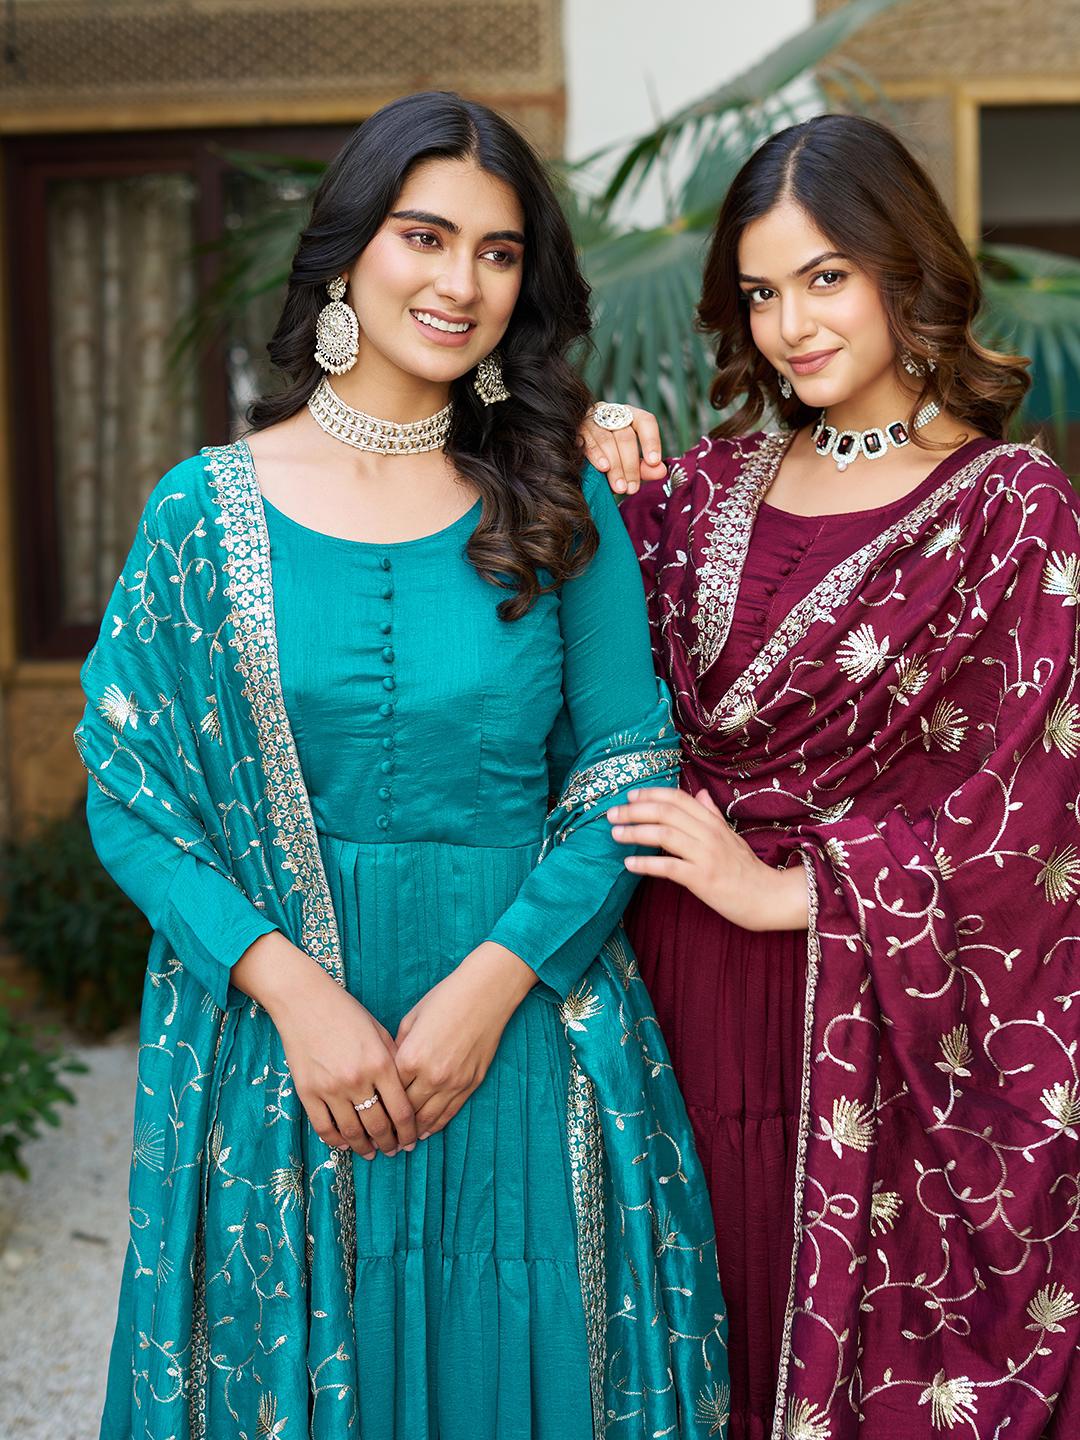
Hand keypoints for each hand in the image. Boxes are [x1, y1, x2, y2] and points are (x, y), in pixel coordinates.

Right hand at [231, 931, 416, 1158]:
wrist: (305, 1001)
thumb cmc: (346, 1013)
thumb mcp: (379, 1032)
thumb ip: (394, 1061)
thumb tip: (407, 1091)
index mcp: (380, 1063)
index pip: (402, 1110)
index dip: (410, 1131)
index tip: (412, 1140)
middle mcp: (358, 1079)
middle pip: (379, 1126)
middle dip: (390, 1143)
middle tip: (395, 1150)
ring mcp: (331, 1088)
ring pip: (353, 1132)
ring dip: (365, 1147)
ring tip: (372, 1152)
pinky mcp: (308, 1092)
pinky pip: (324, 1127)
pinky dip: (336, 1140)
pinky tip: (345, 1143)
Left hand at [394, 941, 536, 1139]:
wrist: (485, 993)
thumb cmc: (445, 999)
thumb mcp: (411, 1020)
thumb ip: (398, 1049)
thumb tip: (389, 1071)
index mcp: (410, 1057)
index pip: (388, 1093)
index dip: (377, 1107)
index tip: (367, 1118)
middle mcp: (431, 1075)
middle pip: (406, 1112)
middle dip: (392, 1128)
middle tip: (380, 1139)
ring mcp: (453, 1082)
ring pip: (428, 1119)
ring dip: (413, 1133)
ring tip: (401, 1143)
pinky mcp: (471, 1084)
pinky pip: (449, 1113)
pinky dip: (435, 1125)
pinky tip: (425, 1131)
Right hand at [578, 404, 667, 494]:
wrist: (573, 462)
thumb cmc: (605, 461)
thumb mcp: (627, 465)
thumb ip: (644, 468)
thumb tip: (661, 471)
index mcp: (627, 416)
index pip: (645, 421)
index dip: (651, 440)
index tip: (654, 462)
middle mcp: (610, 414)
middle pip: (625, 435)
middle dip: (630, 465)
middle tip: (632, 488)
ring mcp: (591, 420)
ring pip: (607, 439)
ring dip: (616, 465)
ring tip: (620, 487)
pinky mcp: (574, 429)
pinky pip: (588, 441)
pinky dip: (596, 455)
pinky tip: (603, 468)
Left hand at [608, 787, 808, 931]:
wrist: (768, 897)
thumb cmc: (746, 868)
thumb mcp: (731, 836)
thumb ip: (712, 814)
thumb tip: (700, 793)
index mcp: (713, 822)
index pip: (678, 798)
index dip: (651, 794)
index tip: (630, 796)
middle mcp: (708, 833)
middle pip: (666, 812)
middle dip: (635, 811)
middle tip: (612, 814)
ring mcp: (706, 855)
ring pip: (664, 835)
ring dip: (635, 833)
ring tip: (615, 834)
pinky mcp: (702, 879)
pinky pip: (668, 867)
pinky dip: (646, 864)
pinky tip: (629, 864)